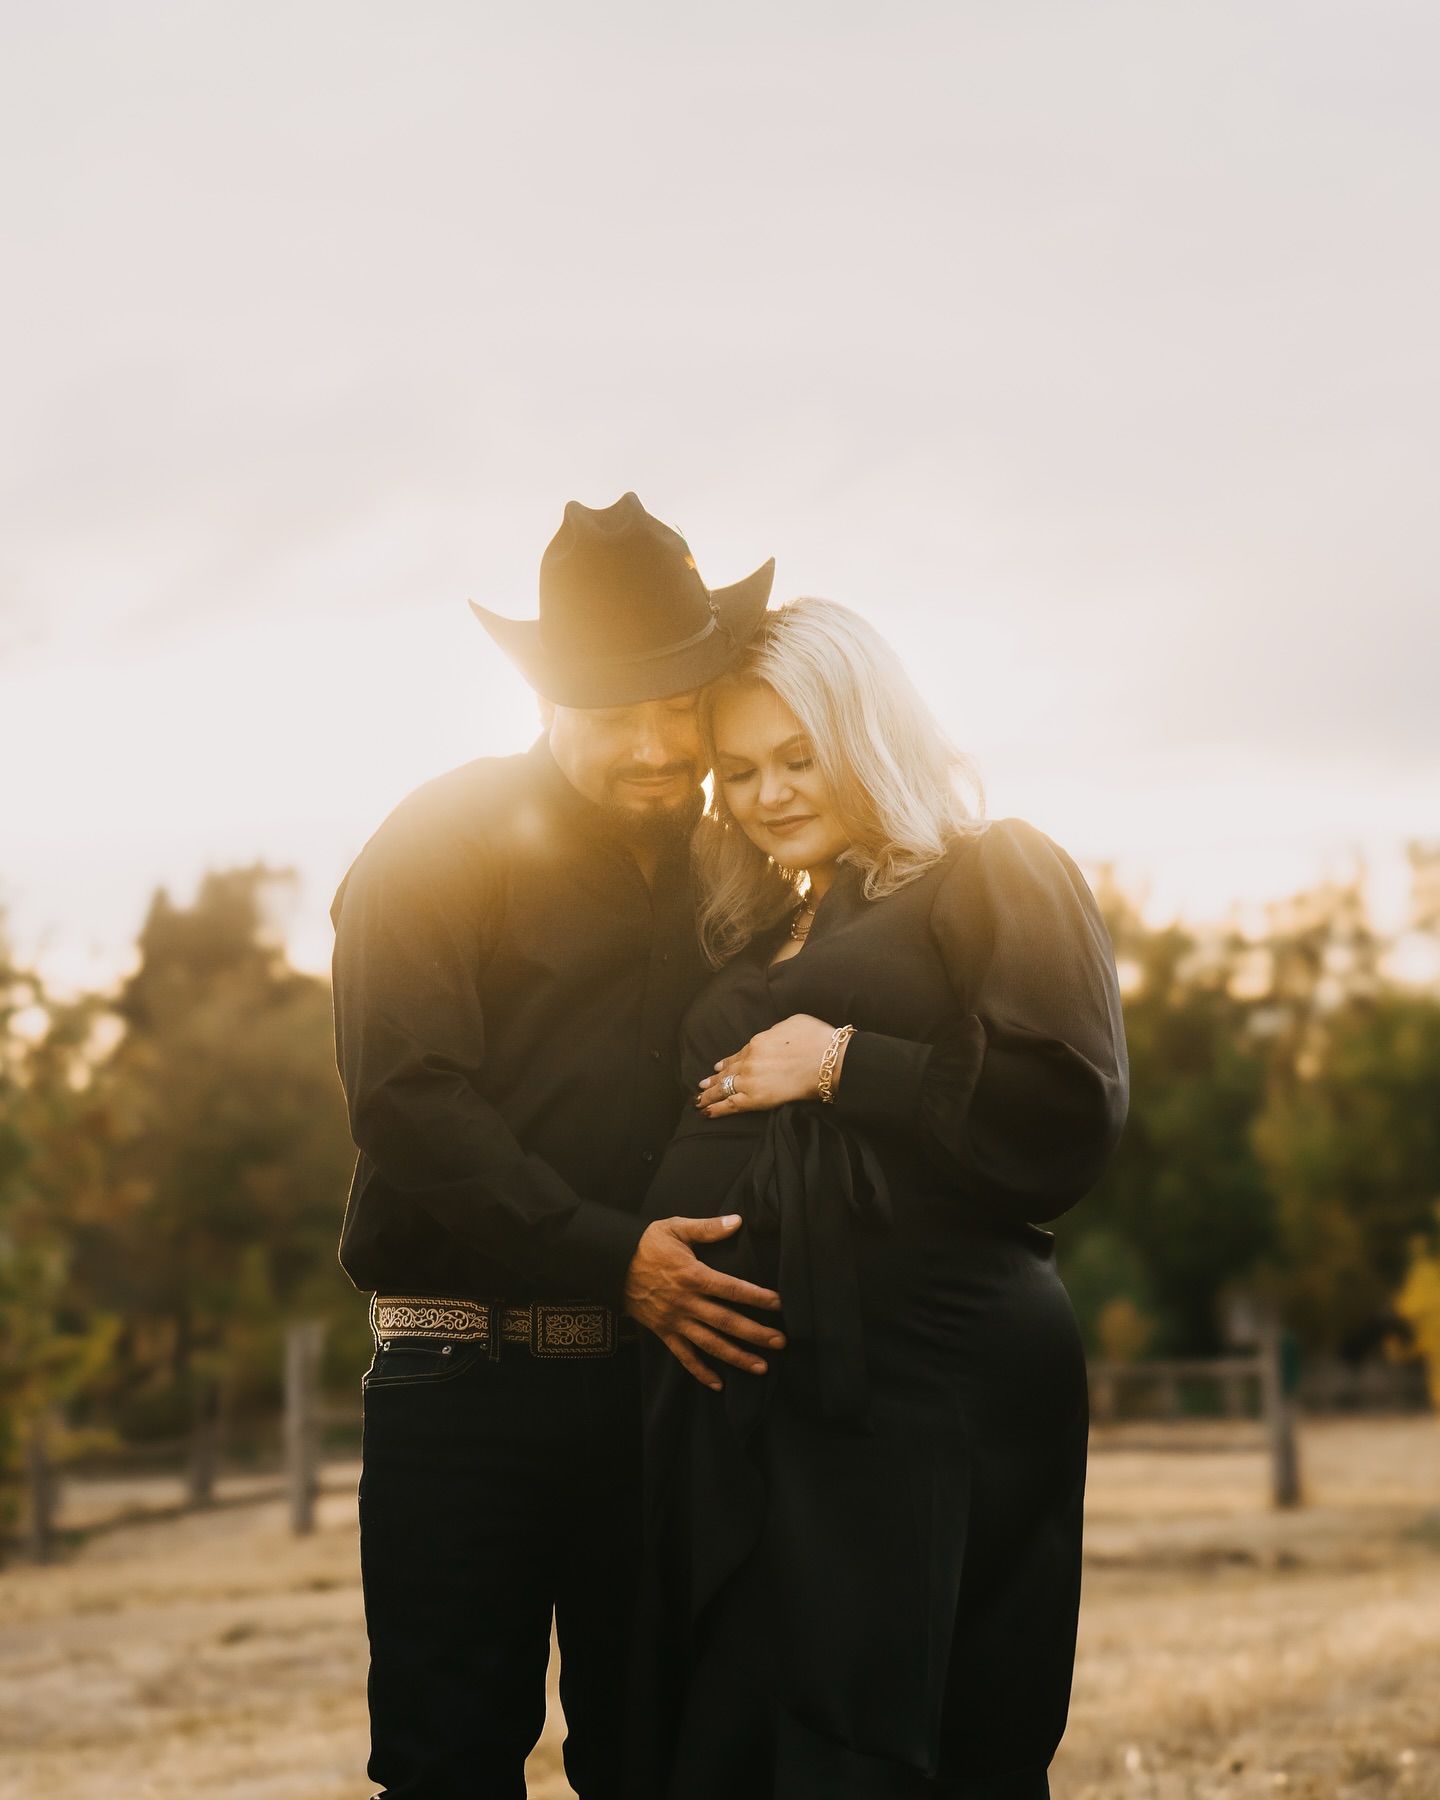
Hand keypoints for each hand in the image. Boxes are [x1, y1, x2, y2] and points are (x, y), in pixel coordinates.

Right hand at [623, 1214, 784, 1390]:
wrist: (612, 1263)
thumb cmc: (647, 1243)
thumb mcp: (676, 1228)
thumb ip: (708, 1228)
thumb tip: (737, 1221)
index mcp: (693, 1275)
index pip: (732, 1289)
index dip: (757, 1297)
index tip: (780, 1304)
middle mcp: (686, 1302)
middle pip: (726, 1321)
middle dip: (755, 1333)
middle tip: (780, 1342)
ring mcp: (675, 1320)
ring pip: (710, 1343)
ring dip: (736, 1357)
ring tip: (761, 1367)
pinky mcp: (663, 1332)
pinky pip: (684, 1356)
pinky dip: (700, 1372)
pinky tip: (718, 1384)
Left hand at [696, 1014, 846, 1117]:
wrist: (827, 1060)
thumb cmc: (817, 1040)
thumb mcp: (793, 1023)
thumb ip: (777, 1031)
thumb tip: (774, 1036)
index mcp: (757, 1042)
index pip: (738, 1055)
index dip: (727, 1062)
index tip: (719, 1067)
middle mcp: (750, 1061)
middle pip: (728, 1071)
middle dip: (714, 1079)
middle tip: (702, 1085)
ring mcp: (750, 1080)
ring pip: (724, 1088)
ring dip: (710, 1095)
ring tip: (699, 1100)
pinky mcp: (755, 1099)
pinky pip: (730, 1105)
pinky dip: (717, 1109)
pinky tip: (707, 1112)